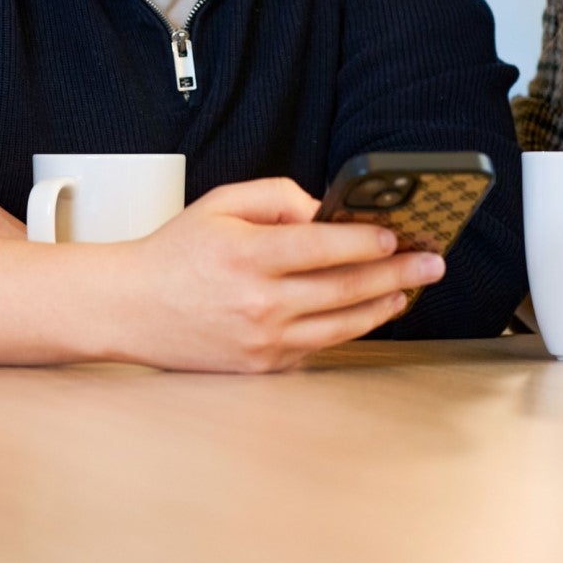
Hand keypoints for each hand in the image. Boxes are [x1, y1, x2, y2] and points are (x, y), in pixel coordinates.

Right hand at [108, 178, 444, 373]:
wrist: (132, 308)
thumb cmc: (175, 254)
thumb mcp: (220, 204)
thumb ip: (276, 197)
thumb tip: (323, 210)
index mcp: (247, 256)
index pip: (322, 247)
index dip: (365, 241)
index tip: (396, 235)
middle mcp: (258, 302)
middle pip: (344, 288)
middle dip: (397, 274)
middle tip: (431, 264)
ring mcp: (262, 341)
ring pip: (340, 324)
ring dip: (382, 307)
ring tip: (409, 292)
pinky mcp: (262, 365)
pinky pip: (317, 346)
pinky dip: (346, 329)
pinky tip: (366, 314)